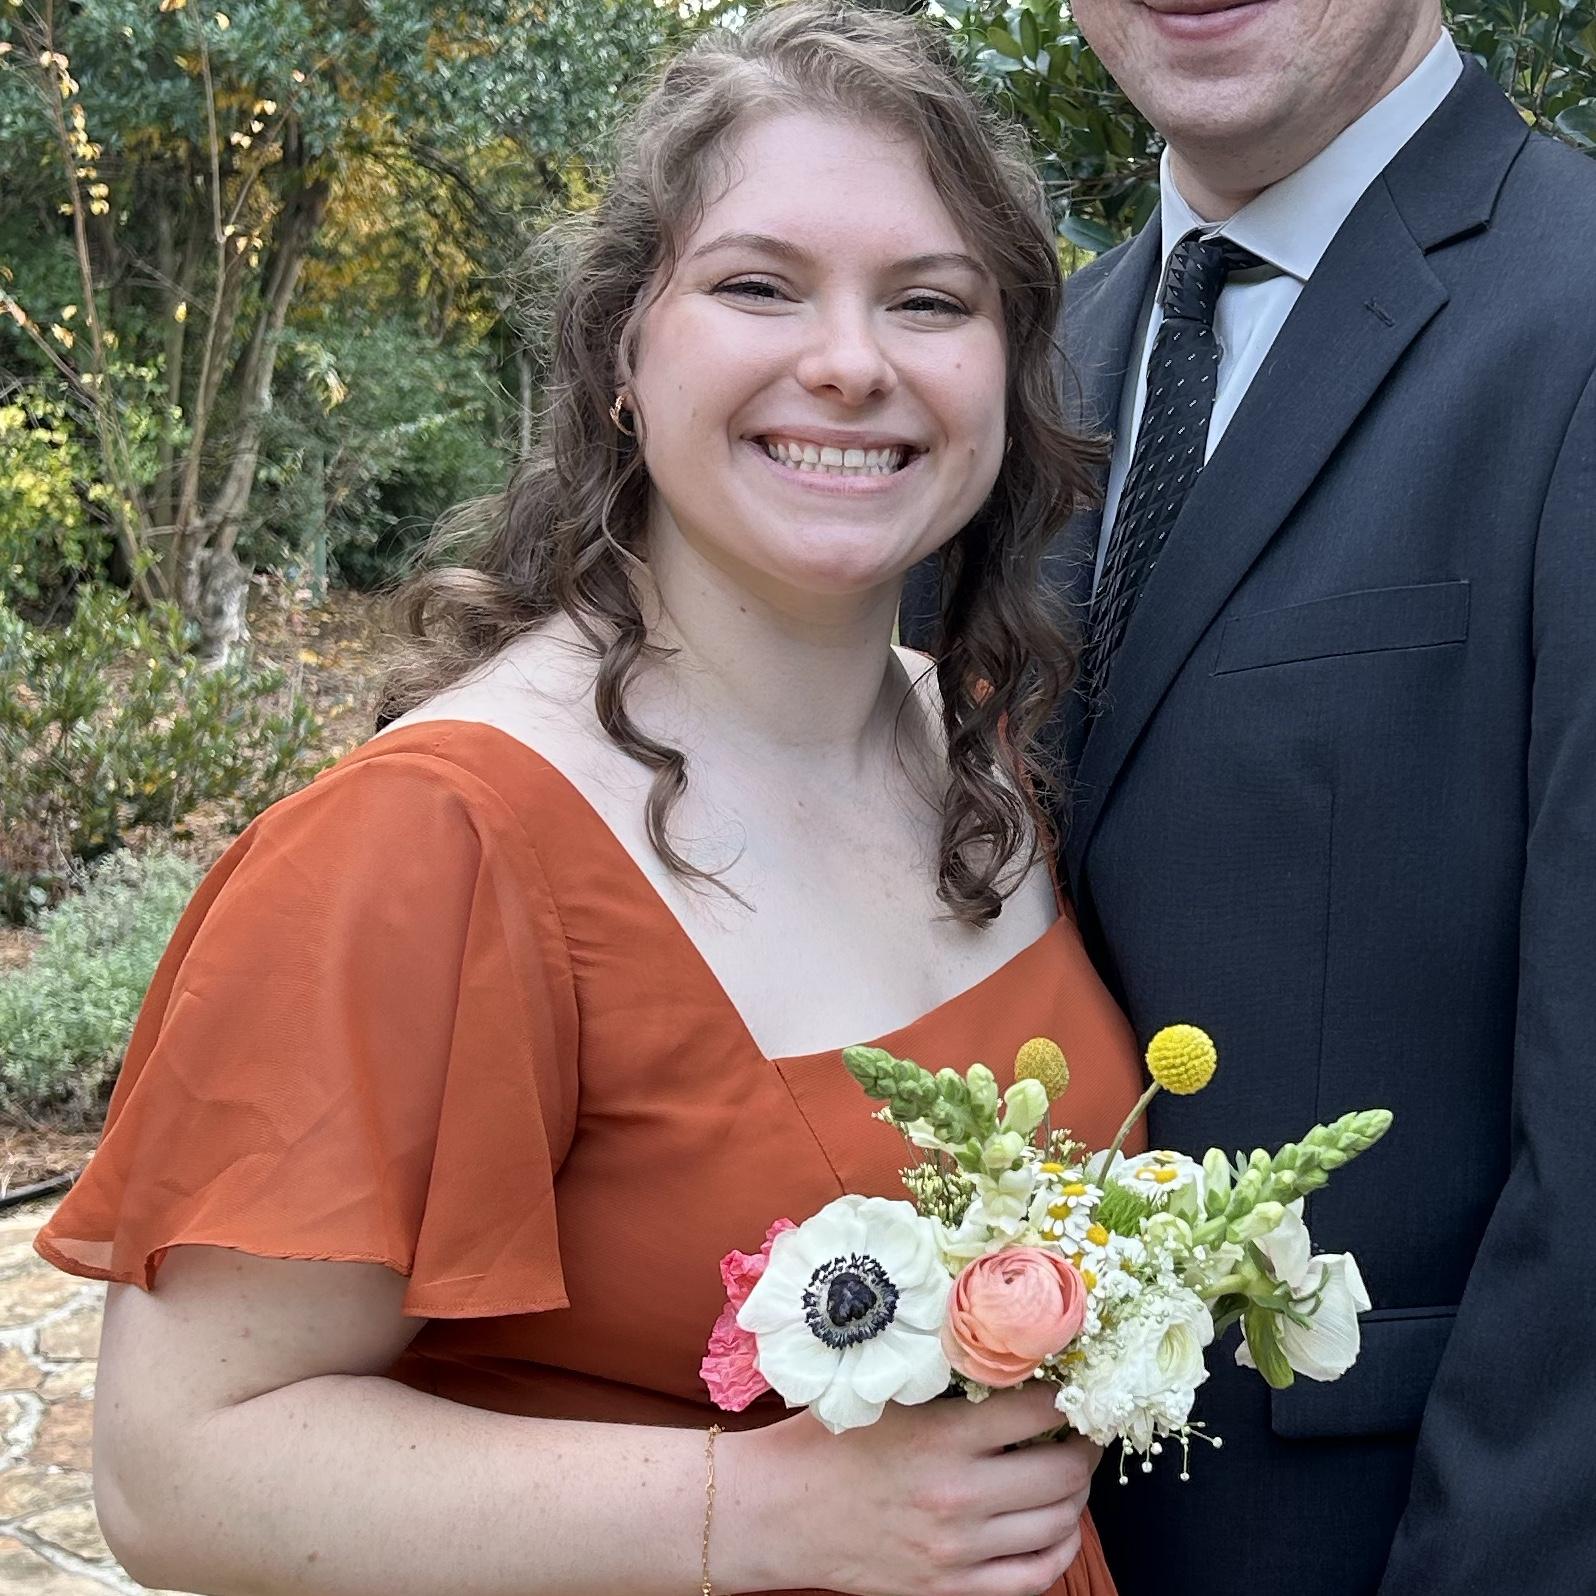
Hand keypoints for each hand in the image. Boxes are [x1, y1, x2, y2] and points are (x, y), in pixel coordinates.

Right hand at [729, 1384, 1099, 1595]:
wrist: (779, 1512)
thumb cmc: (829, 1441)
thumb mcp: (884, 1392)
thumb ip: (945, 1380)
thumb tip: (1008, 1355)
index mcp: (940, 1436)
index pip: (1039, 1411)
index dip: (1068, 1396)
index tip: (1072, 1386)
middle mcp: (957, 1496)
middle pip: (1062, 1473)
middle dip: (1084, 1446)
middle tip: (1082, 1429)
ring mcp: (957, 1550)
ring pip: (1056, 1525)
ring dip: (1076, 1495)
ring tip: (1068, 1472)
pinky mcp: (950, 1588)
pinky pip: (1033, 1578)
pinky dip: (1058, 1550)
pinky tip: (1056, 1526)